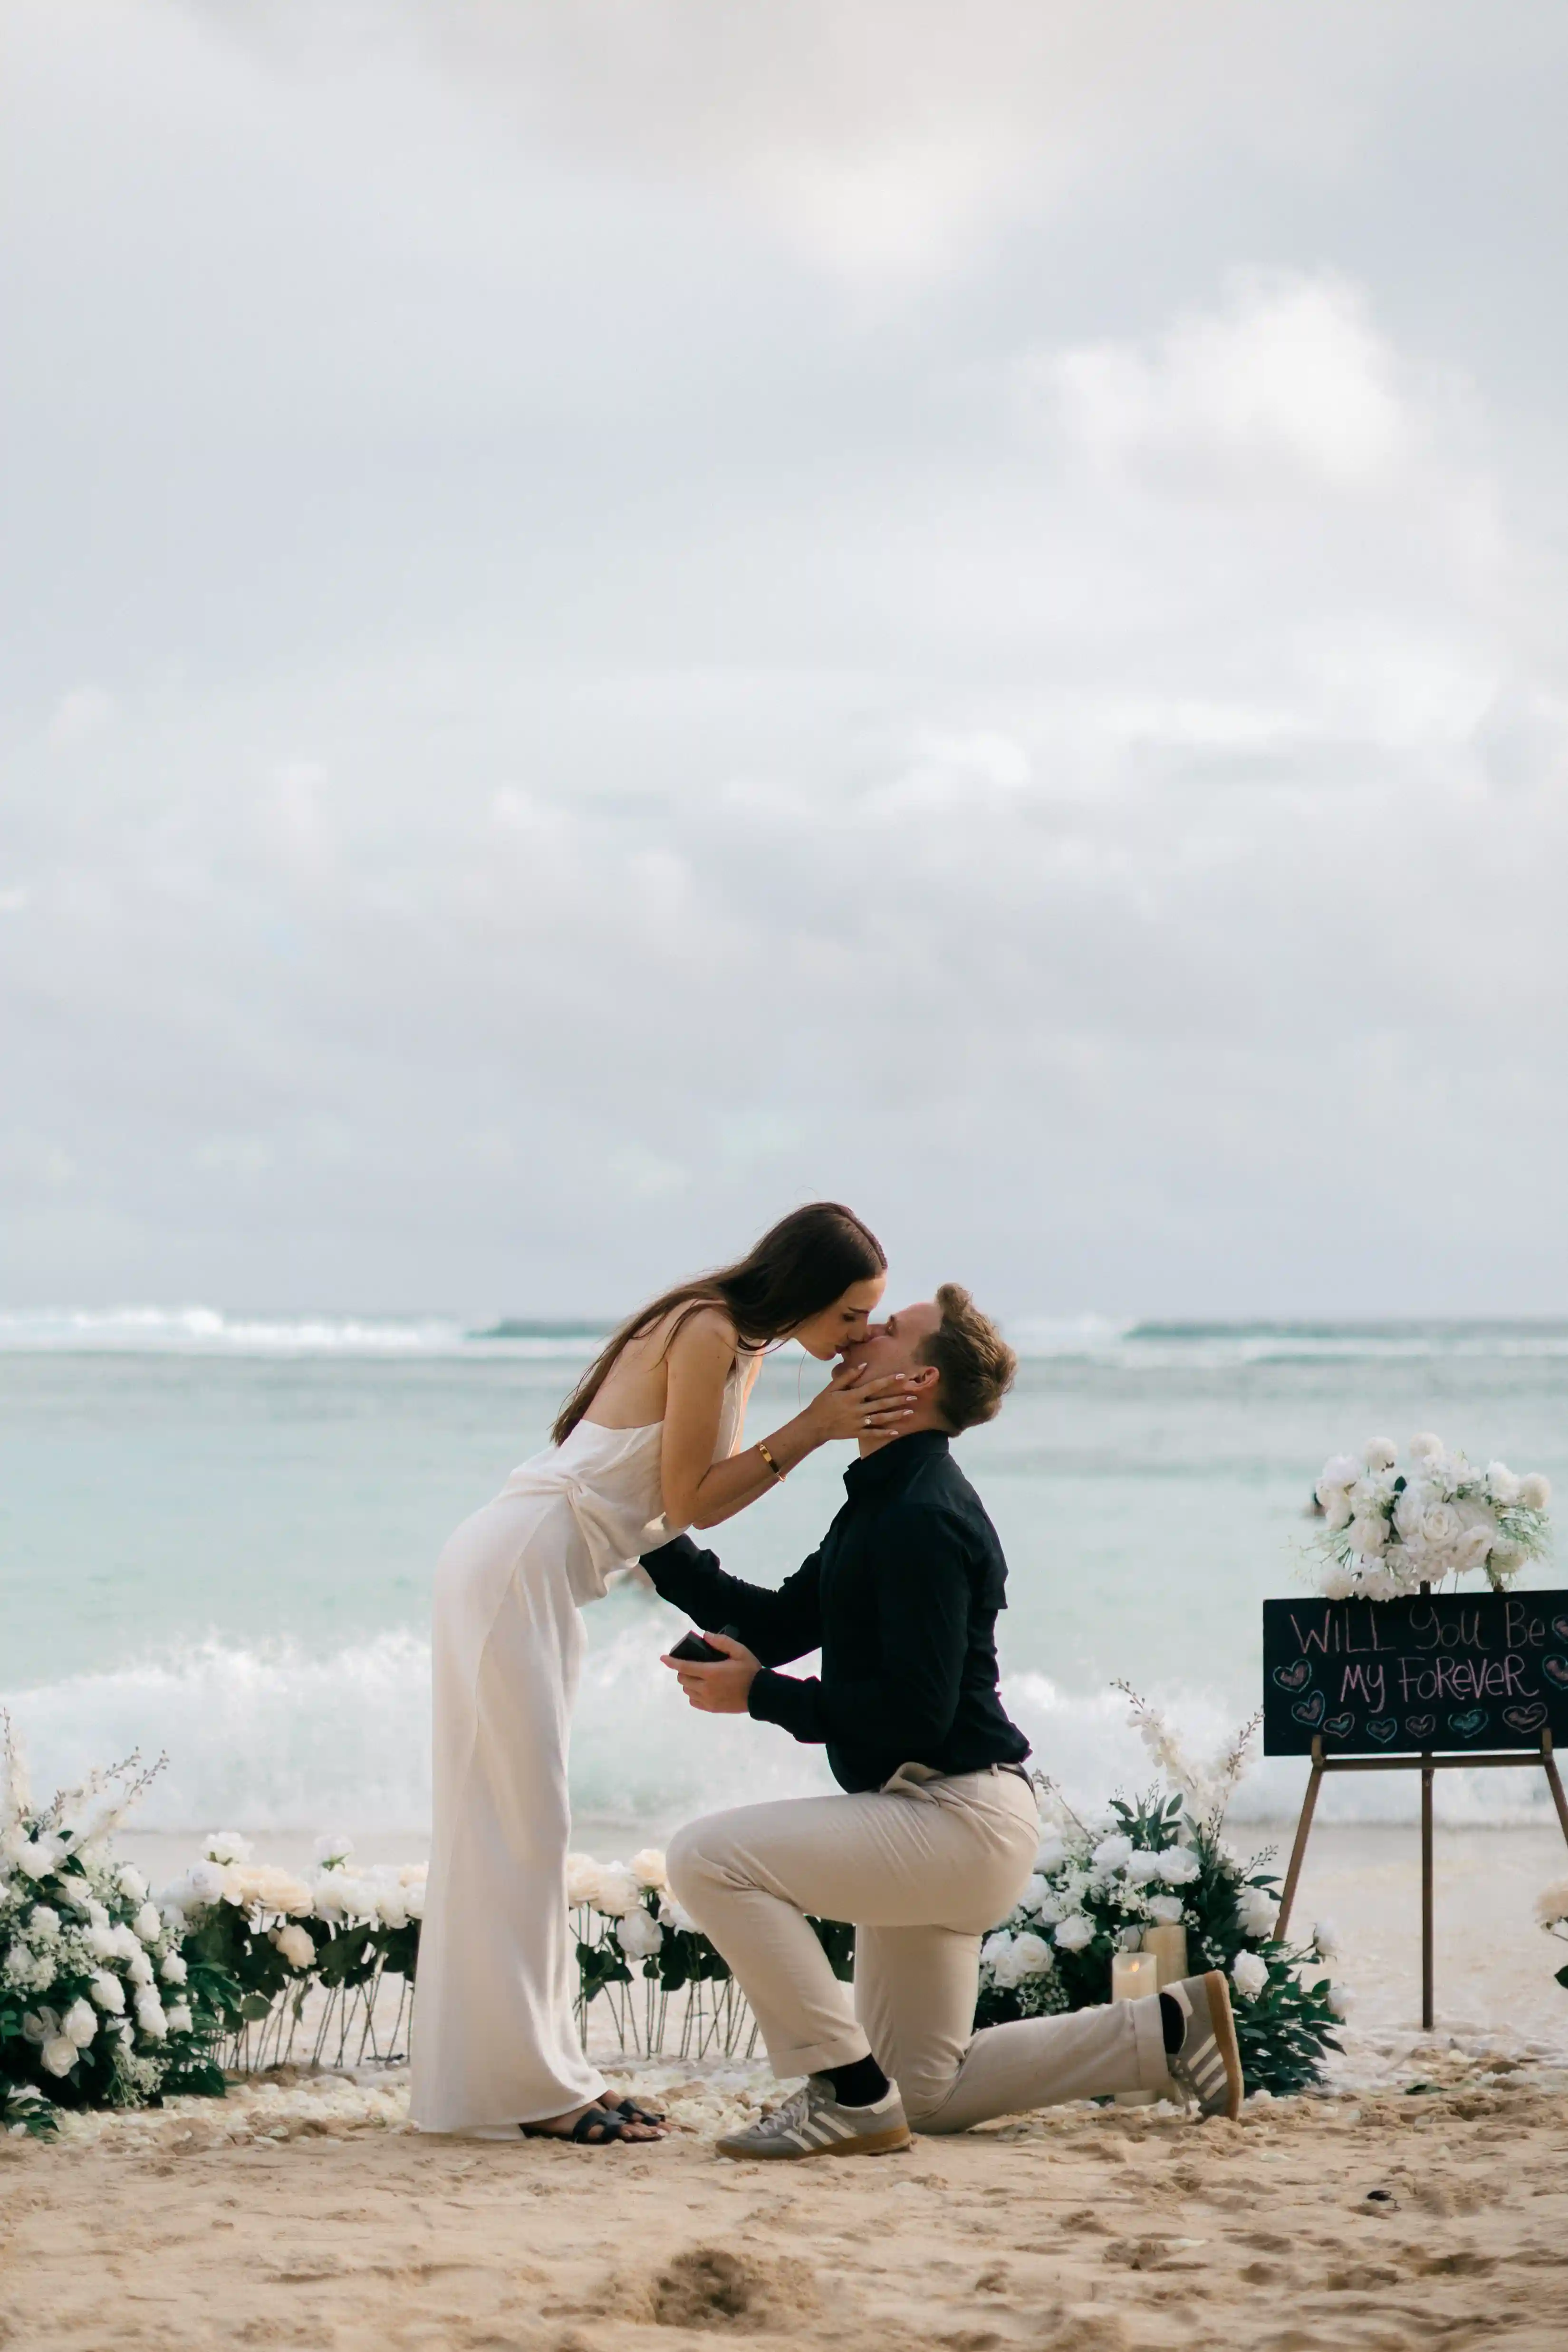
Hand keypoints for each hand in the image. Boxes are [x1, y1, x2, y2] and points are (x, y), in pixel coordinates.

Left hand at [660, 1630, 759, 1712]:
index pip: (684, 1667)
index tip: (663, 1658)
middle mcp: (706, 1687)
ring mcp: (708, 1700)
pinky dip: (693, 1694)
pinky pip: (694, 1702)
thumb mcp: (740, 1651)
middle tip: (691, 1665)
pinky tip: (702, 1689)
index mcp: (711, 1672)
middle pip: (683, 1679)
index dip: (672, 1662)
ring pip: (687, 1690)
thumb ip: (722, 1642)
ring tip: (697, 1677)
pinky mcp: (711, 1708)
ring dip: (688, 1682)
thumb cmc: (750, 1671)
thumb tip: (705, 1635)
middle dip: (683, 1670)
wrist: (760, 1694)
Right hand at [803, 1358, 917, 1443]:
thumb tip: (863, 1365)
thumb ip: (847, 1377)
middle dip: (899, 1399)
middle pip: (882, 1403)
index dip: (888, 1381)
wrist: (814, 1425)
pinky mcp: (857, 1433)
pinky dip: (885, 1432)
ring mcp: (859, 1422)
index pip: (873, 1386)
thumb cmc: (822, 1404)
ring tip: (910, 1411)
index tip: (902, 1376)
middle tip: (914, 1396)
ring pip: (881, 1418)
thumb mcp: (831, 1388)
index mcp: (852, 1396)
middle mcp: (858, 1409)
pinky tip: (896, 1430)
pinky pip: (873, 1433)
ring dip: (896, 1415)